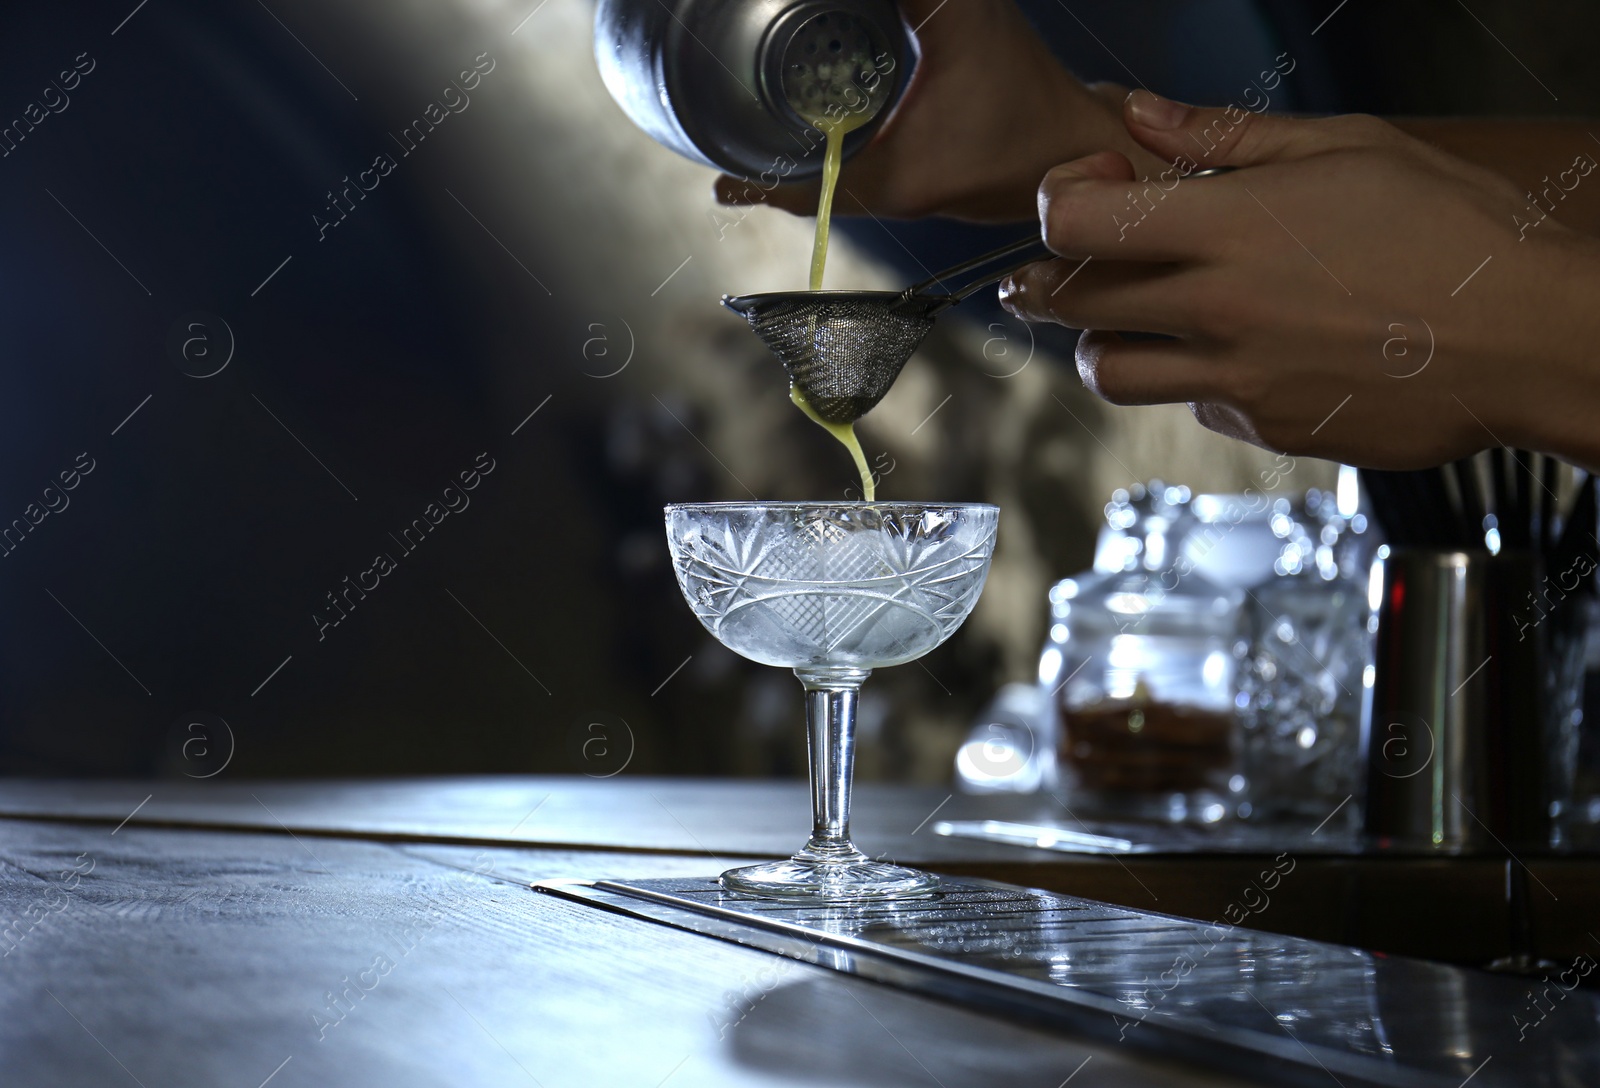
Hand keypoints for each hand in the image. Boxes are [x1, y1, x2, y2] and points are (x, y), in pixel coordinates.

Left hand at [712, 0, 1164, 222]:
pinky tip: (838, 128)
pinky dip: (843, 156)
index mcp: (890, 181)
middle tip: (735, 150)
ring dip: (808, 164)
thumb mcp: (965, 24)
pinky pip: (869, 175)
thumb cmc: (1034, 99)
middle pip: (811, 191)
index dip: (756, 184)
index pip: (801, 190)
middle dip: (772, 171)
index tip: (720, 182)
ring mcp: (915, 195)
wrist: (1094, 146)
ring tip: (773, 141)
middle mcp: (895, 199)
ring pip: (839, 185)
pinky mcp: (934, 181)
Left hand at [999, 91, 1599, 469]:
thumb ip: (1228, 133)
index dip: (1061, 204)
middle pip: (1075, 304)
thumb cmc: (1456, 229)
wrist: (1531, 341)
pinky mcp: (1266, 427)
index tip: (1092, 193)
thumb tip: (1141, 113)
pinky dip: (1194, 380)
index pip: (1079, 224)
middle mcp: (1219, 309)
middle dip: (1054, 280)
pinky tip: (1239, 350)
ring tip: (1137, 320)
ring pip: (1109, 374)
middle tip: (1070, 267)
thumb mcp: (1350, 147)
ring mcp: (1238, 378)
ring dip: (1105, 343)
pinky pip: (1192, 406)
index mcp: (1232, 227)